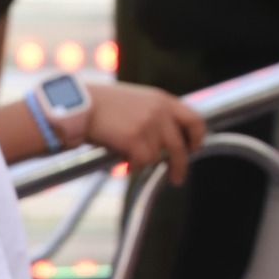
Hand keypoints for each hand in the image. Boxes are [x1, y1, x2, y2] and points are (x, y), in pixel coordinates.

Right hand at [82, 82, 205, 184]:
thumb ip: (154, 115)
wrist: (81, 104)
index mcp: (162, 100)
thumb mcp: (136, 101)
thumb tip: (163, 140)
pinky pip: (142, 163)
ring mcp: (148, 125)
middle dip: (179, 166)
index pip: (194, 120)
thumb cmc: (101, 104)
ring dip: (142, 162)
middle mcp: (160, 112)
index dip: (197, 138)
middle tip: (177, 178)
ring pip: (156, 157)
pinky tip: (124, 164)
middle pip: (180, 146)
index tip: (193, 149)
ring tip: (128, 160)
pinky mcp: (135, 139)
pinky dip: (133, 167)